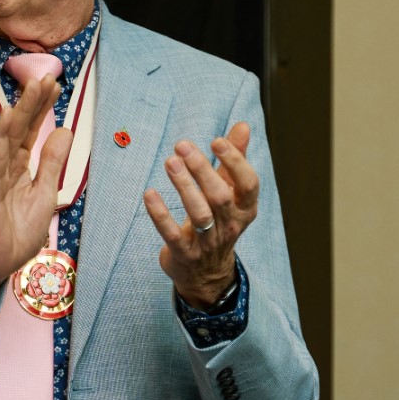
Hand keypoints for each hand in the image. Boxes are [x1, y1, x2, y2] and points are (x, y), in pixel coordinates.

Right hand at [0, 76, 71, 309]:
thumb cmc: (17, 232)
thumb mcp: (45, 192)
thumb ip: (52, 163)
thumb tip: (65, 131)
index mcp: (19, 165)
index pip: (32, 130)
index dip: (42, 107)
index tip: (55, 85)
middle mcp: (5, 165)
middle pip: (20, 127)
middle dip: (32, 101)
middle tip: (46, 76)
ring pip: (7, 137)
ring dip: (20, 111)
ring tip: (32, 88)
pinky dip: (0, 138)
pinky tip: (6, 118)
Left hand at [143, 122, 257, 309]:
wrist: (206, 274)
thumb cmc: (219, 222)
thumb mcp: (230, 192)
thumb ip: (235, 159)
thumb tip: (243, 125)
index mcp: (245, 209)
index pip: (248, 184)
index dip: (235, 162)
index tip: (217, 140)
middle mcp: (230, 226)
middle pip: (220, 196)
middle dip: (202, 170)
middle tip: (183, 146)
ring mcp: (207, 242)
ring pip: (199, 214)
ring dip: (184, 187)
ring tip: (170, 162)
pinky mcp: (184, 254)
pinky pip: (171, 234)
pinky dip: (160, 214)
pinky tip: (150, 194)